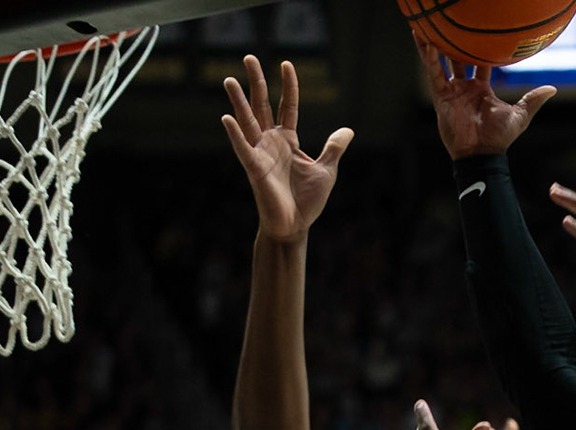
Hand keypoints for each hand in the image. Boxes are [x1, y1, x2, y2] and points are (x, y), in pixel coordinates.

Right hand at [221, 57, 352, 242]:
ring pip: (248, 122)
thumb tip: (348, 130)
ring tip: (230, 80)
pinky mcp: (254, 169)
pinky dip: (235, 134)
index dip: (289, 86)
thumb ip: (333, 148)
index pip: (288, 106)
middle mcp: (271, 142)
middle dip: (256, 82)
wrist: (294, 225)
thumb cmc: (307, 200)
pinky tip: (227, 117)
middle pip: (262, 106)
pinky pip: (243, 148)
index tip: (287, 63)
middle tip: (249, 57)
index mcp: (288, 140)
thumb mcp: (327, 170)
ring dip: (239, 101)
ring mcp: (261, 154)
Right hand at [416, 35, 555, 159]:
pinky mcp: (441, 96)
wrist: (481, 152)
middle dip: (457, 45)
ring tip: (431, 27)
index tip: (482, 34)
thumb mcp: (520, 115)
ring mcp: (452, 91)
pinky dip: (429, 59)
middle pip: (459, 60)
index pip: (481, 64)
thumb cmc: (500, 137)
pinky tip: (427, 42)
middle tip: (457, 27)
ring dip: (436, 46)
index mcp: (482, 90)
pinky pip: (434, 74)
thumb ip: (533, 99)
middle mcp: (466, 88)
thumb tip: (552, 89)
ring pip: (442, 63)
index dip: (481, 50)